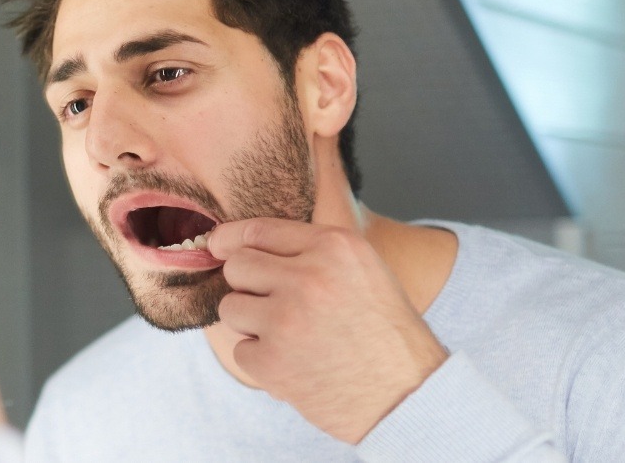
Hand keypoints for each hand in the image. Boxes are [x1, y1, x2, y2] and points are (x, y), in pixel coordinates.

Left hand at [204, 218, 447, 443]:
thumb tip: (242, 244)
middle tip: (275, 305)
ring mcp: (286, 319)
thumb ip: (313, 252)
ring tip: (291, 337)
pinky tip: (296, 364)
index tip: (218, 245)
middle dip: (247, 285)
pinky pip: (241, 350)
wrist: (406, 395)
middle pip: (237, 266)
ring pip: (230, 307)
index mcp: (334, 247)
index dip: (230, 238)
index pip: (258, 230)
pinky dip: (262, 362)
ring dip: (251, 324)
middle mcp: (308, 277)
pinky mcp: (272, 360)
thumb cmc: (385, 334)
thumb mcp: (363, 271)